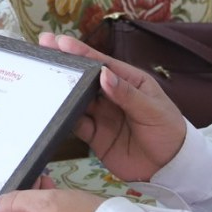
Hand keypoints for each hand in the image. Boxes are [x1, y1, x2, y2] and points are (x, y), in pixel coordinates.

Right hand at [36, 32, 187, 181]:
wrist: (170, 168)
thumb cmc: (168, 131)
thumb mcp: (152, 110)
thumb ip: (127, 94)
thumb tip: (103, 74)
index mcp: (129, 81)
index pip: (102, 63)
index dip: (80, 52)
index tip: (60, 42)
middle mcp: (113, 95)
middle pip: (84, 78)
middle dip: (64, 65)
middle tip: (42, 49)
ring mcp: (102, 115)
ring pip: (77, 100)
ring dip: (61, 91)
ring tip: (41, 79)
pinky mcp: (96, 136)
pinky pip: (76, 124)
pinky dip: (63, 118)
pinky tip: (51, 111)